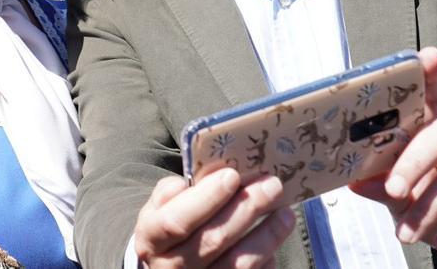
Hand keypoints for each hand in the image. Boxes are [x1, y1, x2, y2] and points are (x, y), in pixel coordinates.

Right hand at [133, 168, 294, 267]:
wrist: (170, 268)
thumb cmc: (169, 228)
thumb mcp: (158, 209)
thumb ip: (169, 193)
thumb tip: (186, 183)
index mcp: (151, 241)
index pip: (176, 221)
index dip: (205, 199)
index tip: (232, 175)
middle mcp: (172, 268)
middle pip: (213, 239)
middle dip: (246, 209)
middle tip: (272, 185)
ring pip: (238, 264)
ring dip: (267, 235)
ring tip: (285, 212)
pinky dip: (266, 258)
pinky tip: (275, 237)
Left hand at [350, 48, 436, 266]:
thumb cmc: (427, 200)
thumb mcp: (400, 192)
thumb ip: (380, 183)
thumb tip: (352, 181)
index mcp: (434, 126)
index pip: (432, 95)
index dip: (429, 75)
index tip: (426, 56)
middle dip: (414, 162)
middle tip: (394, 192)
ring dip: (430, 208)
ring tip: (407, 234)